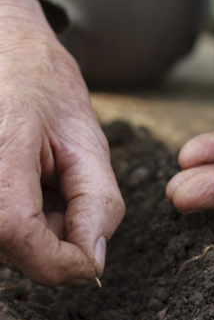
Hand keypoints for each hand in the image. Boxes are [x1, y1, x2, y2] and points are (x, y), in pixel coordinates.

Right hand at [0, 0, 124, 284]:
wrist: (7, 54)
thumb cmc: (47, 91)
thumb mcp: (89, 143)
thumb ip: (98, 204)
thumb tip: (94, 263)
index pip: (18, 232)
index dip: (61, 262)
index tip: (93, 265)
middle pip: (16, 248)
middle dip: (58, 244)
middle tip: (71, 193)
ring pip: (10, 246)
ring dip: (45, 231)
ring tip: (51, 181)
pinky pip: (5, 230)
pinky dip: (31, 223)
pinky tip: (37, 188)